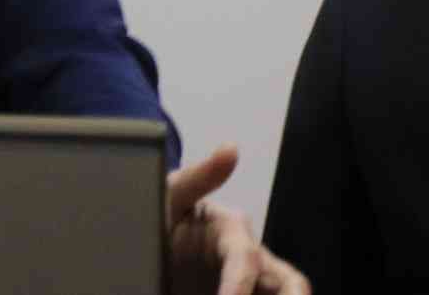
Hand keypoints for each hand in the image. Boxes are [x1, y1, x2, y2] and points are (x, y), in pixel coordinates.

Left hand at [166, 145, 308, 294]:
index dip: (238, 286)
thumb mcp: (167, 193)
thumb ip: (198, 177)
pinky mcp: (241, 294)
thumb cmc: (158, 209)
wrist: (138, 237)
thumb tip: (231, 149)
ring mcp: (248, 285)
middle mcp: (250, 259)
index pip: (245, 260)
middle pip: (291, 285)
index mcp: (232, 229)